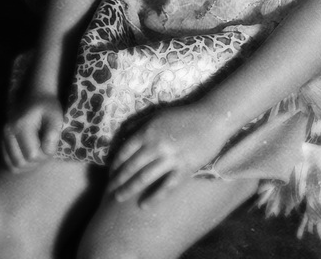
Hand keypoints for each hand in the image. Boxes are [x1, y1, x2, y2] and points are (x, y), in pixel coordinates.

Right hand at [2, 94, 63, 171]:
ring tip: (39, 152)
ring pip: (13, 166)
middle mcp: (7, 133)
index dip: (45, 155)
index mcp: (20, 126)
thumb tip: (47, 151)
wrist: (35, 96)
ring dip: (29, 165)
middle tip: (46, 150)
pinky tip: (30, 154)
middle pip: (20, 163)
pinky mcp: (1, 142)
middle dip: (37, 161)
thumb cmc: (47, 106)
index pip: (31, 155)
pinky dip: (20, 163)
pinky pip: (8, 163)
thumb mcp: (56, 116)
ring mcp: (2, 138)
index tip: (52, 145)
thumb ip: (53, 134)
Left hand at [107, 104, 227, 204]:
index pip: (125, 151)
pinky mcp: (184, 169)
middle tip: (109, 191)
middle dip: (118, 180)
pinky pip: (165, 187)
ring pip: (144, 178)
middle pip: (131, 167)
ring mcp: (170, 159)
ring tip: (119, 198)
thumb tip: (122, 134)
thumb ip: (140, 124)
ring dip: (129, 189)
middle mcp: (156, 146)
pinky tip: (143, 205)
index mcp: (148, 131)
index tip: (109, 173)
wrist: (211, 120)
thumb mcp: (158, 114)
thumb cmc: (184, 115)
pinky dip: (153, 198)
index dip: (115, 164)